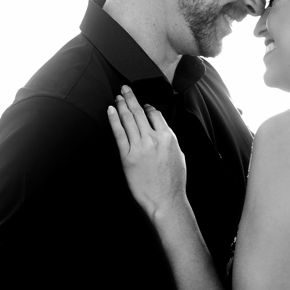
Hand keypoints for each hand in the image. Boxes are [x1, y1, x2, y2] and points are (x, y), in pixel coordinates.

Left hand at [107, 86, 186, 218]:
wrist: (165, 200)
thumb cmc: (173, 183)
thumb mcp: (179, 156)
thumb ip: (170, 142)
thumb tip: (163, 133)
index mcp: (168, 138)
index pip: (155, 115)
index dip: (147, 107)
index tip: (142, 105)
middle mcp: (153, 139)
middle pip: (139, 112)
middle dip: (131, 98)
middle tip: (124, 89)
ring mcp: (139, 147)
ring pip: (128, 120)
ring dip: (122, 105)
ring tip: (117, 97)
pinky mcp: (127, 157)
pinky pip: (119, 134)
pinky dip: (114, 120)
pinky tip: (111, 111)